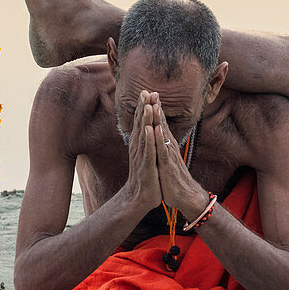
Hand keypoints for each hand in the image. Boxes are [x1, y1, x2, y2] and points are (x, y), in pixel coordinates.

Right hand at [123, 91, 162, 214]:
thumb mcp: (145, 156)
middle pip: (141, 124)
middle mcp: (138, 148)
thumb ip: (145, 142)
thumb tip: (146, 128)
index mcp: (139, 144)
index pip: (142, 122)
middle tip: (144, 91)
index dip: (144, 107)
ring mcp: (142, 156)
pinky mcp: (147, 166)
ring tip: (147, 105)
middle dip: (143, 107)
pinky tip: (150, 129)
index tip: (146, 91)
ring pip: (144, 134)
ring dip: (145, 119)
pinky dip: (149, 139)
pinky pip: (148, 151)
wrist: (139, 198)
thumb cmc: (144, 176)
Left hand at [153, 103, 207, 220]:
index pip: (160, 123)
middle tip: (152, 91)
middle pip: (162, 123)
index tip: (149, 93)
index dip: (155, 108)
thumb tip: (159, 134)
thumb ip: (163, 145)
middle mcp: (169, 146)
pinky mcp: (167, 165)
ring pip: (163, 134)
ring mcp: (169, 155)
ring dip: (158, 119)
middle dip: (156, 108)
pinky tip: (156, 130)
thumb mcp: (166, 158)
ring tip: (154, 105)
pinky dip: (159, 139)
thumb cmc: (173, 177)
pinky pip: (162, 150)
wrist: (185, 195)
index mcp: (166, 144)